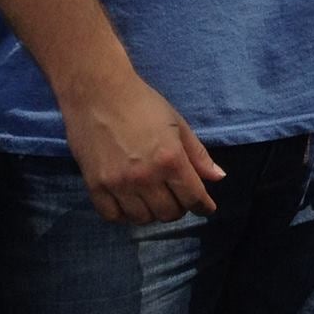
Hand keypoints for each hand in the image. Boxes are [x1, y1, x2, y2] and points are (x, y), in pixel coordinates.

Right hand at [58, 69, 224, 223]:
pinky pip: (113, 216)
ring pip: (142, 219)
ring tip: (155, 199)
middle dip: (180, 208)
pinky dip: (126, 215)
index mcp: (170, 159)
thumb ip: (198, 155)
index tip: (207, 209)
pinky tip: (131, 203)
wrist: (99, 94)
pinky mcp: (95, 187)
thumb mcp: (178, 125)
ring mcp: (118, 184)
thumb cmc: (143, 105)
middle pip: (168, 213)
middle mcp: (145, 177)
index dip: (203, 206)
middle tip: (179, 197)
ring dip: (154, 213)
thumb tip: (218, 177)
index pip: (193, 197)